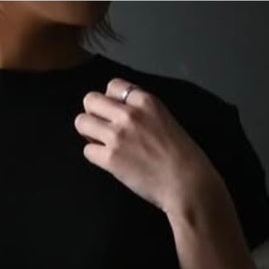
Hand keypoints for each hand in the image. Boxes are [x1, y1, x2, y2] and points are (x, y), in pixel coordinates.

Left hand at [73, 79, 223, 222]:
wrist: (186, 182)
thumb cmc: (183, 155)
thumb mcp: (165, 119)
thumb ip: (143, 112)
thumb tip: (121, 116)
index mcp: (145, 100)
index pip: (113, 86)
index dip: (110, 100)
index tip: (115, 114)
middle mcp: (129, 113)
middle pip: (91, 100)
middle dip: (93, 114)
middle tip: (101, 129)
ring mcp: (118, 135)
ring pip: (82, 122)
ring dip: (88, 133)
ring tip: (100, 144)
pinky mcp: (111, 158)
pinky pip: (87, 151)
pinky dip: (95, 156)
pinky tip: (108, 162)